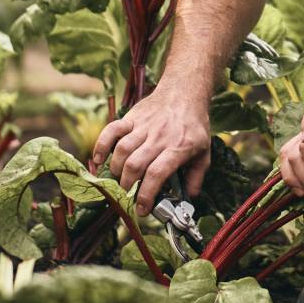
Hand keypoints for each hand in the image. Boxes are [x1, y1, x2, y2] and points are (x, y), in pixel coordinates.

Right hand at [91, 89, 211, 215]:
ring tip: (120, 180)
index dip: (146, 194)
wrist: (185, 92)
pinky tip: (99, 160)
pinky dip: (102, 145)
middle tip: (128, 195)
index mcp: (179, 147)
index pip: (157, 173)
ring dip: (117, 170)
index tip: (141, 210)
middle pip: (136, 165)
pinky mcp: (132, 118)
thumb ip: (196, 178)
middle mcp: (160, 136)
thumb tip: (188, 200)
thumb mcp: (204, 152)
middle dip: (128, 186)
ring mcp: (144, 126)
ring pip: (122, 150)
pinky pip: (112, 130)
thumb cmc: (194, 126)